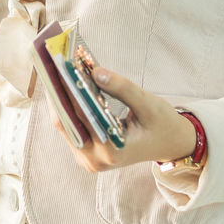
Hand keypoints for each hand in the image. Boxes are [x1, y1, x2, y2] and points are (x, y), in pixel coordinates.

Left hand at [47, 67, 198, 172]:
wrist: (171, 144)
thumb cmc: (162, 124)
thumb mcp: (148, 104)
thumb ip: (122, 88)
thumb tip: (94, 71)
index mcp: (112, 151)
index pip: (82, 118)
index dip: (68, 92)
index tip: (60, 68)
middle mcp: (95, 159)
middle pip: (66, 123)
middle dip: (59, 93)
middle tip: (52, 64)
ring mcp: (89, 158)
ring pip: (65, 125)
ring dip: (61, 98)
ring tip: (55, 70)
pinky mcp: (87, 152)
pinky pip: (71, 127)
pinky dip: (69, 106)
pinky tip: (65, 85)